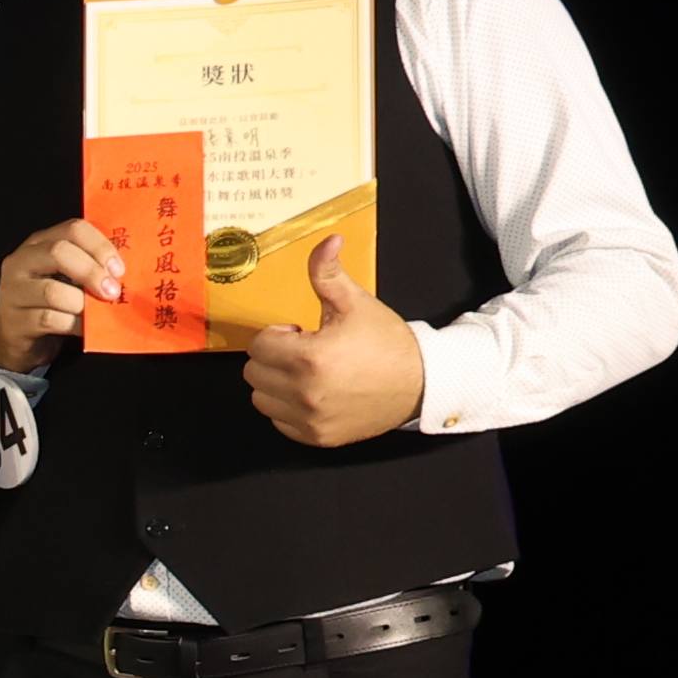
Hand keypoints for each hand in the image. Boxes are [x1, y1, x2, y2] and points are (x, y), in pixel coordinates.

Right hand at [0, 217, 121, 376]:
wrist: (17, 336)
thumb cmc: (51, 301)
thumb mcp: (66, 276)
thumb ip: (89, 265)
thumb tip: (123, 270)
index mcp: (40, 243)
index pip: (73, 229)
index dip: (100, 246)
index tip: (119, 269)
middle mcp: (21, 262)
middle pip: (59, 252)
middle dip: (92, 272)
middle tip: (112, 291)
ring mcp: (13, 292)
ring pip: (53, 291)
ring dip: (83, 303)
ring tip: (98, 313)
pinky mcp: (14, 321)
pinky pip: (49, 319)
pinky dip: (74, 325)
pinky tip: (85, 329)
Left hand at [244, 232, 424, 446]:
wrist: (423, 383)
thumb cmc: (387, 342)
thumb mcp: (357, 303)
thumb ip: (328, 274)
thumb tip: (328, 240)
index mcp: (308, 358)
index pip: (258, 345)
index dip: (278, 336)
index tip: (302, 334)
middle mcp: (304, 393)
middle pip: (254, 372)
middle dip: (274, 357)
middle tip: (307, 352)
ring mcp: (309, 419)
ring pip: (261, 399)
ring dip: (276, 384)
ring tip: (310, 373)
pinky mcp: (316, 437)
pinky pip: (279, 422)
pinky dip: (288, 409)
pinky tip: (315, 393)